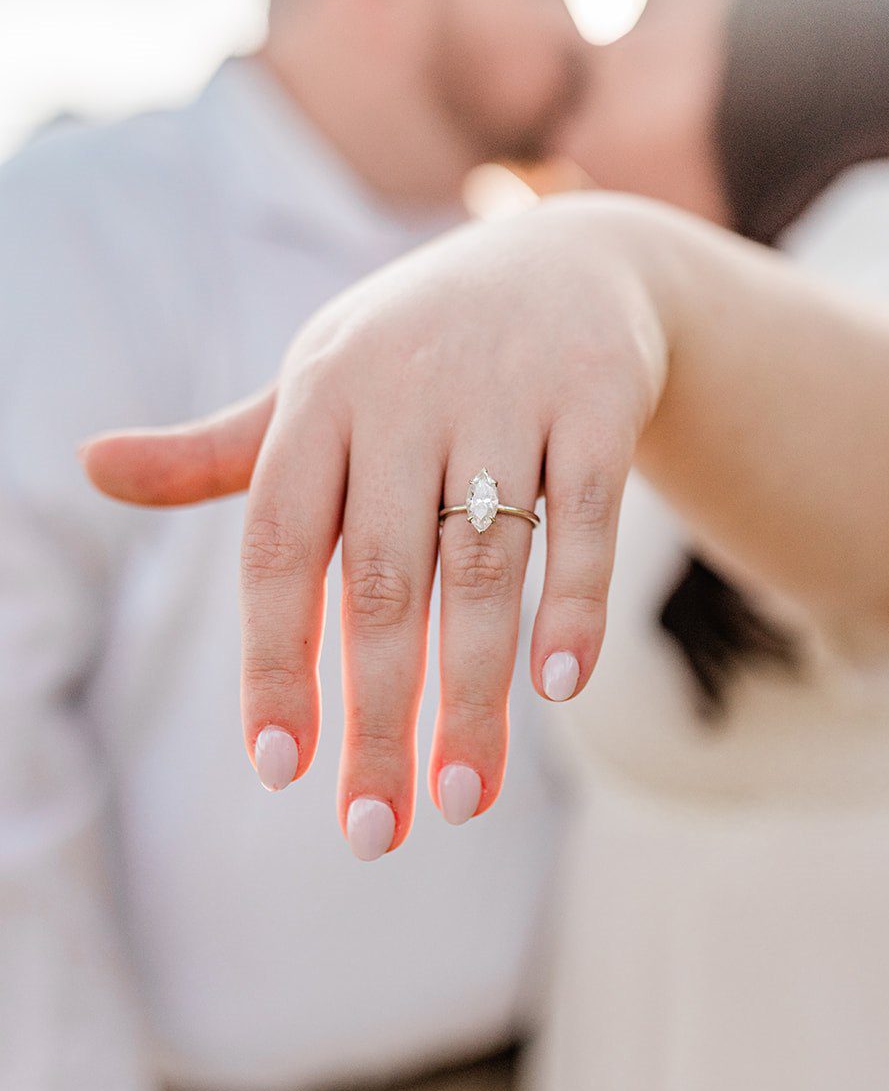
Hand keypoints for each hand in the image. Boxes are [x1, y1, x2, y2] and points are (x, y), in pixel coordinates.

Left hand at [81, 195, 668, 853]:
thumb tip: (89, 466)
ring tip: (461, 796)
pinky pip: (585, 511)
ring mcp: (505, 394)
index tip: (279, 767)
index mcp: (320, 400)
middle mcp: (404, 396)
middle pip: (381, 582)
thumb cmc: (415, 350)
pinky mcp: (597, 400)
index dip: (274, 661)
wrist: (565, 259)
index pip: (279, 548)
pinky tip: (560, 685)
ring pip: (483, 563)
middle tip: (374, 831)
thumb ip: (219, 451)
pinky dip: (573, 598)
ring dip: (474, 690)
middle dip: (377, 716)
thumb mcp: (316, 386)